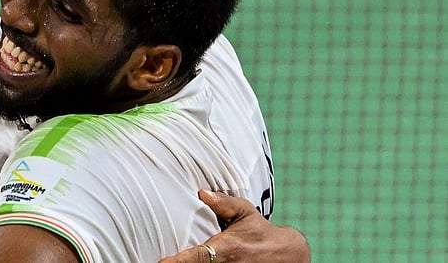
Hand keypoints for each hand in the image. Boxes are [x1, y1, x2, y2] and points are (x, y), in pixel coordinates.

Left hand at [158, 190, 309, 262]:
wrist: (286, 254)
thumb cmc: (259, 231)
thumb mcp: (245, 213)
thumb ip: (223, 203)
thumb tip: (202, 192)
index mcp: (227, 248)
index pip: (199, 256)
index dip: (179, 261)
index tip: (162, 261)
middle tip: (161, 260)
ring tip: (170, 262)